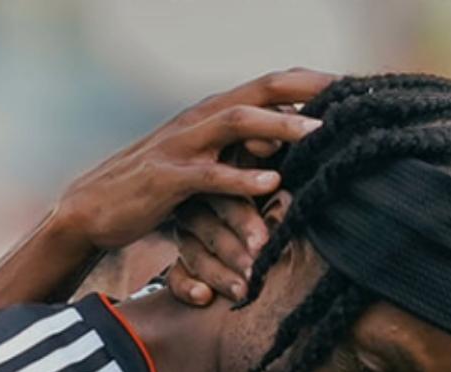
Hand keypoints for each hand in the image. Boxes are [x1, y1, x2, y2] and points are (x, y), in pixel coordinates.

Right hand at [52, 68, 332, 255]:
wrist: (95, 208)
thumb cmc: (161, 190)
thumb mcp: (208, 165)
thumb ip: (243, 154)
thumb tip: (290, 153)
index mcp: (215, 114)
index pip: (270, 86)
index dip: (311, 83)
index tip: (354, 87)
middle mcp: (202, 119)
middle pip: (260, 90)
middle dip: (306, 90)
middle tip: (349, 96)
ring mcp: (183, 145)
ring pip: (237, 122)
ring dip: (280, 127)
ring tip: (318, 134)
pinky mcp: (168, 178)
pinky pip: (209, 175)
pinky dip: (241, 178)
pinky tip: (271, 184)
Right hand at [169, 194, 268, 303]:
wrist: (260, 257)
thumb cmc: (275, 230)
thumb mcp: (274, 214)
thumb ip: (277, 210)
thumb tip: (285, 206)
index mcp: (224, 193)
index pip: (230, 204)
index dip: (245, 224)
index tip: (262, 244)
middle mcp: (200, 212)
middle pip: (212, 232)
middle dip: (235, 254)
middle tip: (254, 273)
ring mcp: (186, 241)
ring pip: (196, 256)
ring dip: (220, 276)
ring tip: (242, 292)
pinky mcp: (179, 268)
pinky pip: (175, 278)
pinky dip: (187, 288)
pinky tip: (204, 297)